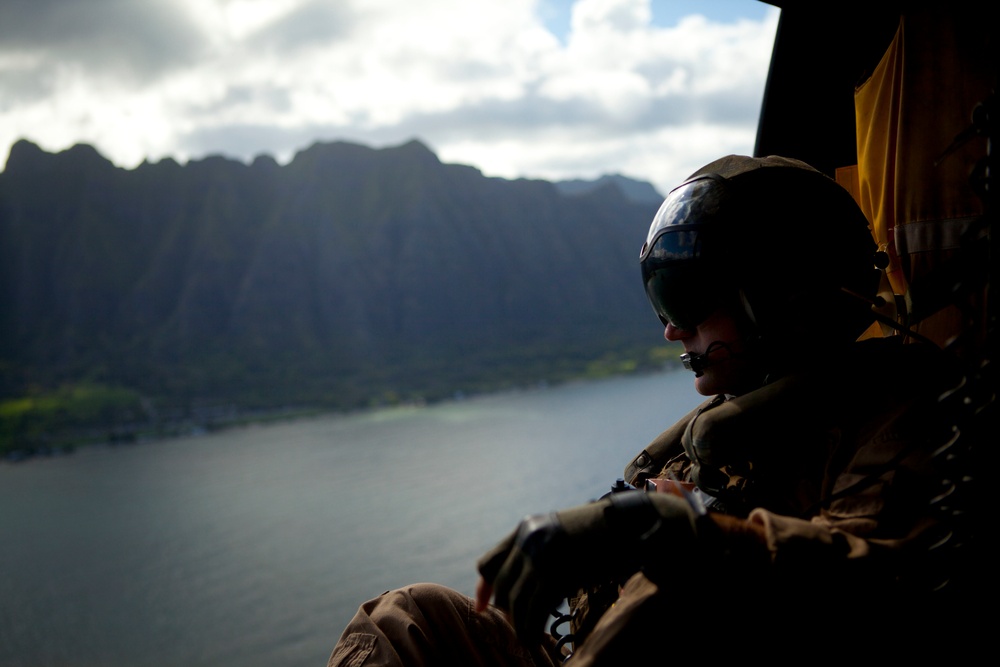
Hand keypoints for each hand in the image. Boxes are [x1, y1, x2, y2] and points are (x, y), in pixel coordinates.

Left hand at [475, 490, 699, 639]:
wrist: (632, 525)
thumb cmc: (603, 533)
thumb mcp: (563, 534)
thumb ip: (541, 550)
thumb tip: (525, 583)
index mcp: (526, 528)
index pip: (490, 562)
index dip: (484, 588)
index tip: (483, 606)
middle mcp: (528, 540)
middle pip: (502, 586)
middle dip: (507, 610)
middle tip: (518, 626)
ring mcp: (540, 557)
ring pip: (515, 602)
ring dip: (520, 626)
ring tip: (528, 638)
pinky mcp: (557, 575)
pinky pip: (534, 611)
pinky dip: (531, 630)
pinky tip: (535, 640)